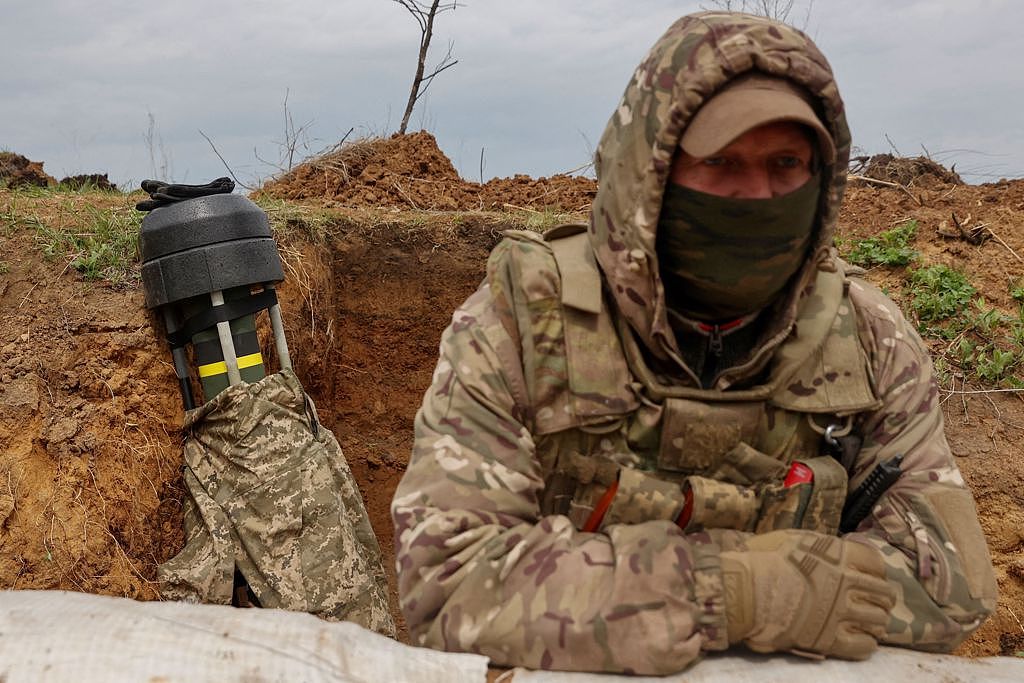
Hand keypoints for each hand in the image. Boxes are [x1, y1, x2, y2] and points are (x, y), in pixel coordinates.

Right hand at [720, 530, 894, 658]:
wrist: (748, 591)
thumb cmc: (763, 560)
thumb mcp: (792, 538)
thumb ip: (816, 545)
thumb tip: (825, 548)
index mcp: (840, 556)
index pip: (875, 564)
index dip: (875, 571)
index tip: (871, 576)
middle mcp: (848, 583)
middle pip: (882, 593)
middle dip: (882, 598)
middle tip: (877, 602)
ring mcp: (842, 612)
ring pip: (877, 620)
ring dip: (876, 621)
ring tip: (871, 623)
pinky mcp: (831, 638)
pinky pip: (863, 645)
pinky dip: (867, 643)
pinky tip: (863, 640)